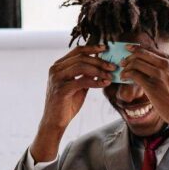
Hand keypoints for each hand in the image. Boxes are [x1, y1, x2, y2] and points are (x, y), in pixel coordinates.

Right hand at [31, 44, 113, 161]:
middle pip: (81, 58)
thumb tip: (100, 65)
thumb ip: (86, 75)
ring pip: (81, 67)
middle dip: (99, 61)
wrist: (55, 121)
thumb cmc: (66, 104)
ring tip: (110, 75)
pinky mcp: (61, 89)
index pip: (77, 51)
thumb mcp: (78, 86)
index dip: (92, 48)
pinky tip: (104, 83)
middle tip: (113, 66)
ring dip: (99, 70)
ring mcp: (57, 79)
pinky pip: (81, 81)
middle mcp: (55, 69)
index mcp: (58, 65)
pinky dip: (95, 82)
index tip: (106, 48)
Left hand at [120, 42, 168, 128]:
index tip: (129, 49)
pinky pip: (134, 75)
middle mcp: (167, 65)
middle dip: (129, 56)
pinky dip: (126, 75)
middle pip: (142, 53)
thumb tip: (151, 63)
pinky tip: (124, 78)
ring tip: (123, 72)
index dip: (137, 48)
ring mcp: (159, 75)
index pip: (151, 49)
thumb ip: (168, 67)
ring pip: (136, 63)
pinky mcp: (152, 86)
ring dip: (126, 67)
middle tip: (123, 62)